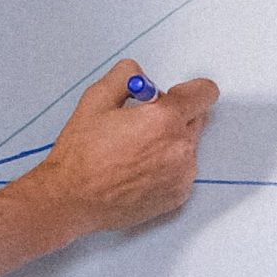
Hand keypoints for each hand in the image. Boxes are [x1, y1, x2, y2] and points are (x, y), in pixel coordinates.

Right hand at [23, 60, 216, 236]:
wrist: (71, 200)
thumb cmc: (81, 155)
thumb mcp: (95, 99)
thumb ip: (126, 76)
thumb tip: (141, 77)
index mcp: (164, 119)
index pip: (204, 93)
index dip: (189, 90)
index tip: (175, 96)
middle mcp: (180, 148)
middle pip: (197, 118)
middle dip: (175, 116)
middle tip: (141, 125)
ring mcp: (182, 175)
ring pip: (187, 146)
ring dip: (169, 144)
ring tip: (134, 153)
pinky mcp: (178, 195)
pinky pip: (182, 171)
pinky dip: (166, 168)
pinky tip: (137, 172)